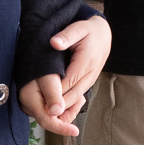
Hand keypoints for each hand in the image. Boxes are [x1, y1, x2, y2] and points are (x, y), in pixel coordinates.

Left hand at [19, 14, 111, 137]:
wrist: (104, 35)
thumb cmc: (88, 31)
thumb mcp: (78, 28)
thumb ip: (66, 36)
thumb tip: (54, 43)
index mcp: (86, 62)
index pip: (68, 83)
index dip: (55, 95)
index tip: (41, 103)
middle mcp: (90, 75)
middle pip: (72, 96)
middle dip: (58, 107)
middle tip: (39, 115)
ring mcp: (90, 80)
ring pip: (75, 100)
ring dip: (62, 109)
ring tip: (44, 116)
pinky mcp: (87, 83)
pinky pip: (77, 97)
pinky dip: (66, 105)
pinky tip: (54, 110)